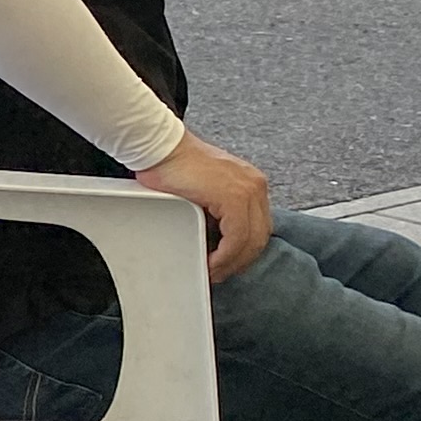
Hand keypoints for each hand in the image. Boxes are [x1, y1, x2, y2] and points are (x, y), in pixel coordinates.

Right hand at [135, 129, 273, 280]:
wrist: (160, 148)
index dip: (244, 251)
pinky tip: (211, 261)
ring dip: (233, 261)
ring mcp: (247, 190)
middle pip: (260, 236)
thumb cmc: (171, 165)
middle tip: (220, 272)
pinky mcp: (234, 197)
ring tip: (214, 270)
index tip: (228, 263)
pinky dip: (225, 255)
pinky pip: (237, 238)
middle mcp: (254, 186)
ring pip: (252, 240)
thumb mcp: (202, 191)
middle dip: (240, 261)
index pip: (258, 227)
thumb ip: (213, 212)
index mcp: (249, 184)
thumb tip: (210, 238)